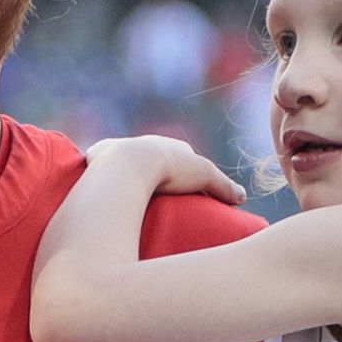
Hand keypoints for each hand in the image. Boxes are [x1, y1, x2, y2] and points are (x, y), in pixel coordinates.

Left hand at [95, 135, 242, 204]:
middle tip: (159, 196)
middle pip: (153, 159)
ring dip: (128, 175)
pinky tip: (105, 193)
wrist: (129, 162)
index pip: (180, 157)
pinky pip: (101, 168)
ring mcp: (119, 150)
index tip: (186, 189)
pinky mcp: (97, 158)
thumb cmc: (170, 169)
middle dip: (156, 172)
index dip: (185, 172)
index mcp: (169, 146)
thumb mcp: (205, 177)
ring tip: (130, 198)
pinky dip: (104, 178)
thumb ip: (224, 187)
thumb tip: (243, 198)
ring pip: (126, 163)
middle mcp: (144, 143)